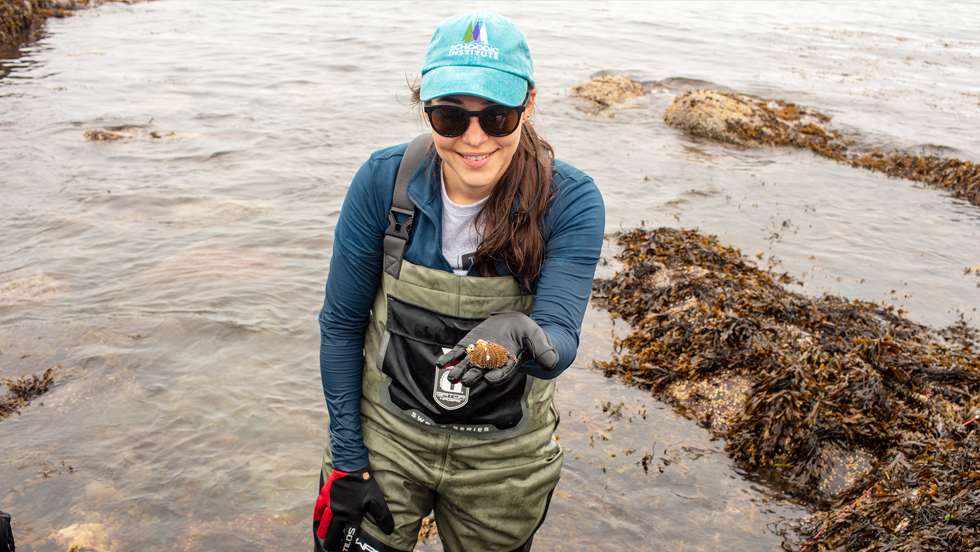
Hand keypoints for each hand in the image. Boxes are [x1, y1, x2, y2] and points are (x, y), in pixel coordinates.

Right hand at [313, 468, 393, 550]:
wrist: (351, 467)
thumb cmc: (365, 484)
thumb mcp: (377, 500)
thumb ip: (382, 517)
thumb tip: (389, 531)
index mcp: (352, 515)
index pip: (348, 536)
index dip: (346, 546)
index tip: (344, 551)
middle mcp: (340, 513)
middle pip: (333, 532)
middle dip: (331, 542)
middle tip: (331, 547)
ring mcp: (331, 504)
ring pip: (325, 522)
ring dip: (324, 531)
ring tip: (323, 537)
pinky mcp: (325, 495)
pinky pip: (319, 508)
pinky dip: (317, 515)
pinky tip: (317, 520)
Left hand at [436, 312, 557, 387]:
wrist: (514, 324)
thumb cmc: (528, 335)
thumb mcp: (538, 339)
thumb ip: (544, 351)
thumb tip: (552, 364)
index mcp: (508, 365)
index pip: (502, 374)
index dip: (496, 376)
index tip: (490, 379)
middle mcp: (491, 364)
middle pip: (481, 372)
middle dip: (473, 376)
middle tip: (466, 381)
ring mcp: (478, 356)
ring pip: (466, 366)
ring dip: (458, 371)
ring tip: (451, 377)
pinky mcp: (469, 346)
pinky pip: (457, 353)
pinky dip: (449, 358)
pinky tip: (441, 363)